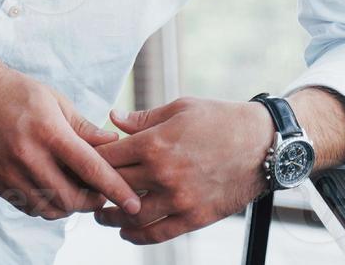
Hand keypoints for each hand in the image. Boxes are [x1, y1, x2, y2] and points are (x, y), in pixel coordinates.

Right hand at [0, 64, 143, 220]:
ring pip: (50, 209)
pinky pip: (30, 208)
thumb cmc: (17, 92)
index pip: (90, 168)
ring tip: (76, 190)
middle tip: (100, 192)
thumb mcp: (56, 101)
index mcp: (49, 132)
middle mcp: (28, 156)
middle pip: (71, 198)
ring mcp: (10, 173)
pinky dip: (46, 205)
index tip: (134, 202)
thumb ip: (85, 128)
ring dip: (69, 206)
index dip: (116, 189)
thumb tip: (114, 144)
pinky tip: (51, 189)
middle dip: (92, 201)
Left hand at [92, 96, 274, 243]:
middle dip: (96, 190)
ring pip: (131, 215)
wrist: (262, 144)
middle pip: (115, 187)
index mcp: (154, 143)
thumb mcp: (180, 108)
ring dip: (112, 218)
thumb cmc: (220, 120)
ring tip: (102, 215)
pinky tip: (128, 231)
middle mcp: (162, 173)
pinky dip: (138, 235)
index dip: (90, 160)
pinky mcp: (194, 217)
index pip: (107, 157)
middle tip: (87, 191)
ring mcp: (178, 198)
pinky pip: (158, 233)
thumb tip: (113, 118)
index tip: (82, 163)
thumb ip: (143, 118)